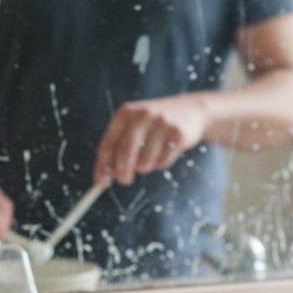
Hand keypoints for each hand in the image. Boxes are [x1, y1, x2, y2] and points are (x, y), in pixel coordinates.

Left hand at [94, 95, 209, 185]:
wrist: (191, 109)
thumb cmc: (154, 124)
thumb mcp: (134, 126)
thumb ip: (117, 149)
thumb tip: (102, 179)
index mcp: (126, 112)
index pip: (108, 143)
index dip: (103, 166)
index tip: (101, 182)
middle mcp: (143, 114)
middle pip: (125, 153)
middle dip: (122, 172)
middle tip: (124, 180)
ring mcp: (162, 123)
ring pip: (144, 162)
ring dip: (146, 166)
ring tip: (152, 153)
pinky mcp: (178, 134)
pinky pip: (162, 162)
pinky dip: (161, 163)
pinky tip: (167, 149)